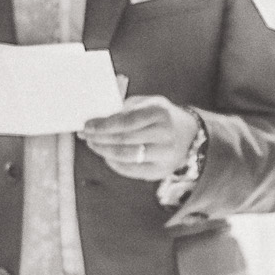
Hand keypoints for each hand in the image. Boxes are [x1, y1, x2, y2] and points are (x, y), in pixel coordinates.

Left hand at [79, 95, 201, 180]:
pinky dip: (113, 163)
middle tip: (86, 136)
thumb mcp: (148, 103)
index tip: (87, 125)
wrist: (188, 135)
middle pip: (123, 139)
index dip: (103, 125)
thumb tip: (97, 119)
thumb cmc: (161, 117)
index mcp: (159, 112)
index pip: (126, 121)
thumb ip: (125, 109)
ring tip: (93, 145)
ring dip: (103, 151)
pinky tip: (106, 155)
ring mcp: (164, 155)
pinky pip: (130, 170)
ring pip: (125, 156)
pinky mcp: (160, 171)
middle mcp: (164, 134)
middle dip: (99, 138)